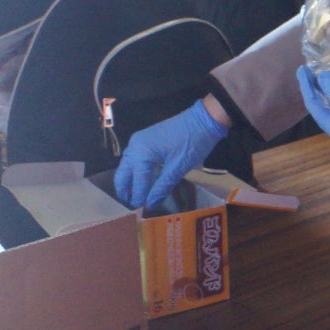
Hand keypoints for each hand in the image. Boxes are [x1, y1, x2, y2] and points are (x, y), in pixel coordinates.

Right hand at [114, 99, 228, 208]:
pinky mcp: (146, 139)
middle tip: (129, 206)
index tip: (138, 212)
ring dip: (129, 180)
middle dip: (125, 189)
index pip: (137, 181)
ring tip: (133, 196)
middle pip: (123, 172)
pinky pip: (135, 158)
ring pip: (127, 165)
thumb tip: (150, 204)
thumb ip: (162, 186)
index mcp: (141, 152)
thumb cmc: (194, 142)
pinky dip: (135, 171)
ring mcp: (139, 140)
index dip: (138, 197)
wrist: (206, 118)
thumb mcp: (179, 167)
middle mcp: (135, 145)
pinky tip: (140, 181)